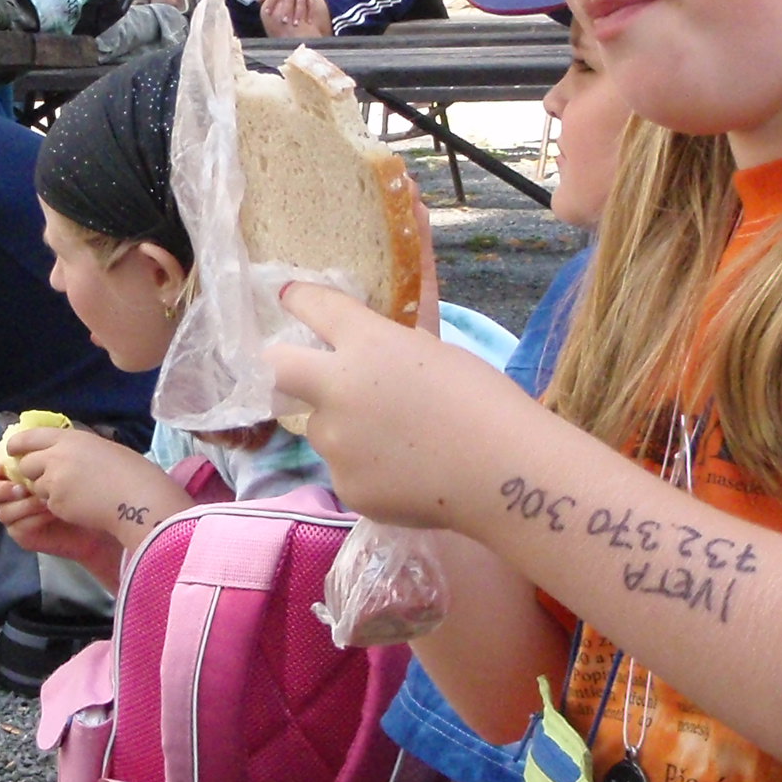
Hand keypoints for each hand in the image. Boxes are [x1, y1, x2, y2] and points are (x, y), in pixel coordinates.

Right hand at [0, 456, 125, 580]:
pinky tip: (50, 512)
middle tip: (18, 487)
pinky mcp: (25, 534)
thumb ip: (39, 444)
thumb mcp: (64, 453)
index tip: (0, 465)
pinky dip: (32, 518)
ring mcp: (17, 515)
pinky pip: (17, 527)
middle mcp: (11, 492)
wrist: (103, 510)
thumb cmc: (85, 480)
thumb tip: (13, 442)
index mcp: (15, 470)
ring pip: (1, 511)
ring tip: (44, 500)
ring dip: (22, 503)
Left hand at [3, 427, 194, 552]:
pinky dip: (59, 508)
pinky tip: (81, 507)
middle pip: (26, 464)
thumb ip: (77, 449)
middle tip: (50, 480)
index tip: (13, 450)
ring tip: (75, 494)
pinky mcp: (56, 503)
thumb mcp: (101, 448)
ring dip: (48, 492)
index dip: (18, 444)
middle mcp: (56, 456)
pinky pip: (49, 505)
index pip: (30, 436)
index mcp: (70, 438)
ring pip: (37, 487)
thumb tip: (62, 453)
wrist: (138, 499)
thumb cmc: (132, 471)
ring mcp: (54, 480)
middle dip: (33, 473)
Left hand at [260, 0, 331, 37]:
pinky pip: (311, 3)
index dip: (271, 2)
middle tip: (284, 22)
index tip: (267, 12)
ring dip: (299, 13)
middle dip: (287, 10)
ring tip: (296, 24)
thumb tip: (257, 0)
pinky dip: (311, 12)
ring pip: (301, 2)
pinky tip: (309, 21)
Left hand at [264, 282, 526, 530]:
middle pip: (279, 369)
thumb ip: (396, 351)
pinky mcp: (345, 485)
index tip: (289, 296)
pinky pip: (347, 471)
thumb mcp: (438, 356)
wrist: (503, 474)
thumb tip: (379, 354)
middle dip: (278, 365)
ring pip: (324, 429)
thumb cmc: (486, 403)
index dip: (299, 298)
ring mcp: (336, 442)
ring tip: (399, 445)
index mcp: (367, 344)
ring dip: (345, 430)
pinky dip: (369, 471)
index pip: (316, 307)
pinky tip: (408, 476)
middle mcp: (337, 389)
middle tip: (293, 371)